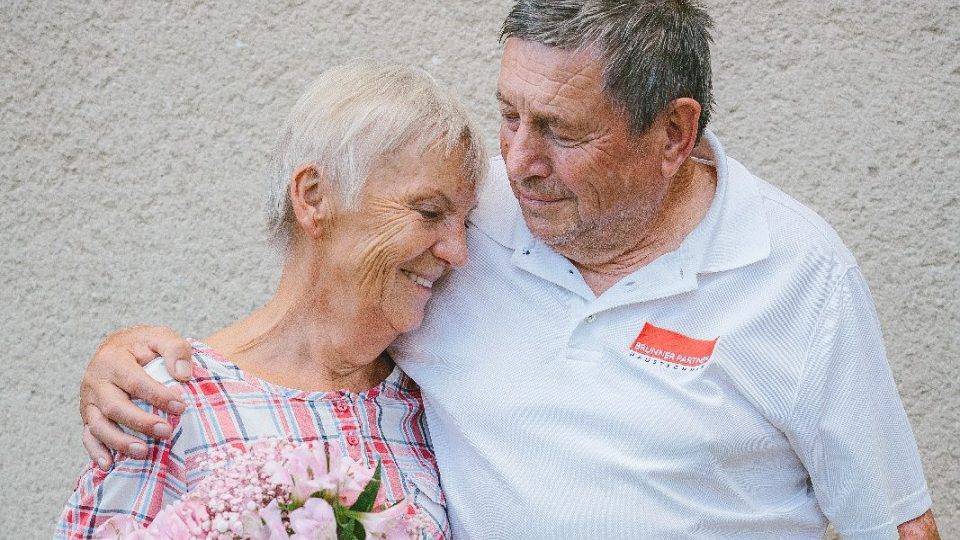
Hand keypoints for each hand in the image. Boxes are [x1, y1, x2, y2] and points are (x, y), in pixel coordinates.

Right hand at [80, 325, 192, 469]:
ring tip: (143, 452)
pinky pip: (88, 436)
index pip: (136, 382)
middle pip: (115, 407)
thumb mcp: (162, 337)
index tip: (181, 407)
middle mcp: (96, 381)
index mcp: (113, 360)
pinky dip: (96, 451)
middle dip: (140, 422)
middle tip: (166, 432)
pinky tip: (109, 464)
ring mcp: (89, 400)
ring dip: (119, 442)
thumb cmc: (144, 344)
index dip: (158, 396)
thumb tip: (183, 375)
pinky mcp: (88, 415)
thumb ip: (175, 349)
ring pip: (98, 426)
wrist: (120, 346)